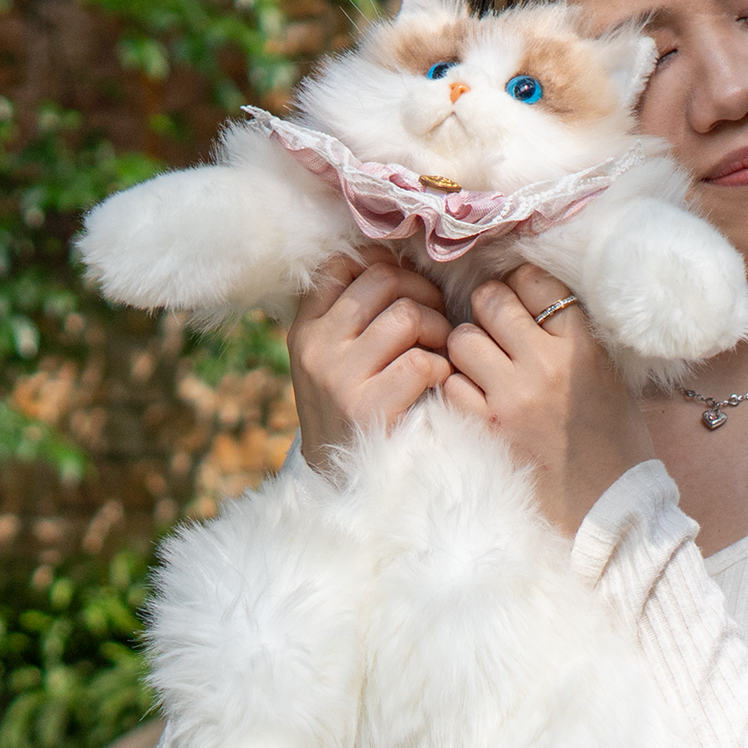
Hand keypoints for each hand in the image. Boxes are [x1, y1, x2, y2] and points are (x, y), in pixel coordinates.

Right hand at [288, 246, 451, 473]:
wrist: (341, 483)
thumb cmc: (352, 412)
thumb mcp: (333, 361)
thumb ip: (354, 317)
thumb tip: (402, 263)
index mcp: (306, 330)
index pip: (342, 264)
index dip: (385, 265)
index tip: (408, 288)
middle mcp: (317, 348)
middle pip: (382, 280)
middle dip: (422, 293)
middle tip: (437, 320)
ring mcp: (340, 378)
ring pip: (408, 316)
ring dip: (439, 329)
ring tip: (441, 351)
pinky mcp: (370, 408)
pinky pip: (422, 361)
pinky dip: (441, 368)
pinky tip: (438, 382)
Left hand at [444, 265, 652, 535]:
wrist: (612, 506)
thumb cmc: (616, 440)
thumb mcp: (608, 375)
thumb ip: (572, 337)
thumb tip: (532, 304)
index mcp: (582, 346)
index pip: (535, 282)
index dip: (521, 285)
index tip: (521, 299)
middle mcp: (545, 365)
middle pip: (491, 302)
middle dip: (488, 309)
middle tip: (494, 328)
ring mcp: (511, 397)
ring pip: (462, 339)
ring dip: (467, 346)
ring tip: (482, 363)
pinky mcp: (488, 429)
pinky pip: (450, 385)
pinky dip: (457, 385)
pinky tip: (475, 396)